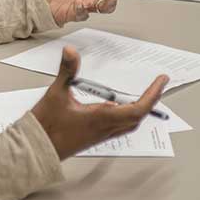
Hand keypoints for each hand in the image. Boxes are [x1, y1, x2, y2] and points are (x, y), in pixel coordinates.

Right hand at [31, 46, 168, 159]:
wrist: (37, 148)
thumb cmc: (47, 125)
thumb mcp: (56, 92)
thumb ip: (67, 71)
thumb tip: (71, 51)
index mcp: (102, 117)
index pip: (138, 108)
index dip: (153, 94)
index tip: (162, 81)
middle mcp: (106, 128)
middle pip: (138, 117)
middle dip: (150, 100)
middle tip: (156, 86)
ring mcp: (101, 135)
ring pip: (130, 124)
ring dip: (140, 110)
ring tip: (142, 96)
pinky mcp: (95, 137)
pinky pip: (119, 128)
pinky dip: (127, 116)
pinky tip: (116, 108)